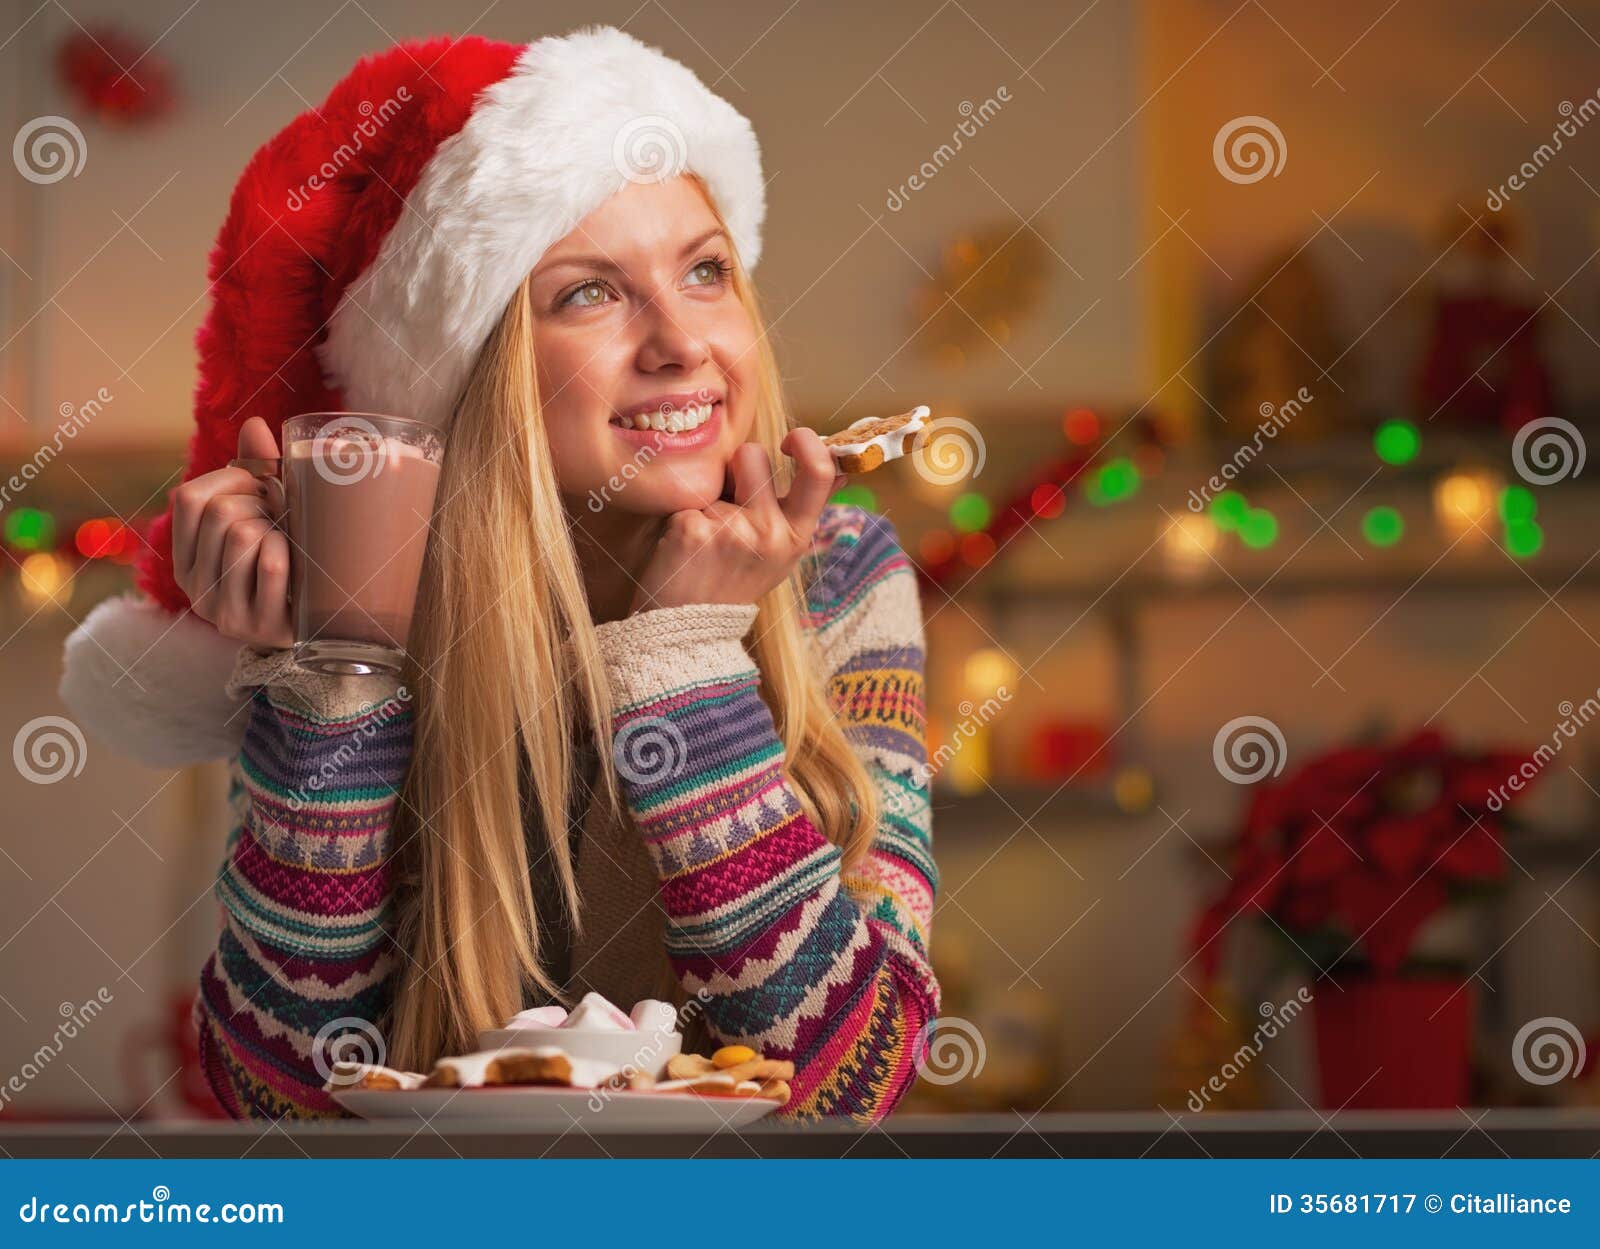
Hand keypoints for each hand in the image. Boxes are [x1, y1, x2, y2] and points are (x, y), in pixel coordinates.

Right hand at [171, 416, 293, 647]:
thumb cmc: (294, 560)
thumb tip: (255, 424)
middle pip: (221, 513)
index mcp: (188, 555)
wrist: (321, 628)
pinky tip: (299, 567)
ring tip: (291, 544)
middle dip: (262, 505)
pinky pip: (272, 564)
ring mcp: (223, 610)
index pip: (190, 497)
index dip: (232, 479)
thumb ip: (259, 472)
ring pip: (244, 535)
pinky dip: (291, 552)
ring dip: (279, 529)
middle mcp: (195, 586)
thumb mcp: (271, 515)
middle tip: (285, 519)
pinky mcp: (256, 626)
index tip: (263, 486)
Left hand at [630, 427, 843, 612]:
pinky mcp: (691, 530)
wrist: (688, 629)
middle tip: (728, 501)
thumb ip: (802, 508)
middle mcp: (769, 533)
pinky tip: (682, 549)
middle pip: (752, 453)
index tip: (788, 442)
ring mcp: (730, 531)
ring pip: (712, 476)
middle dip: (737, 465)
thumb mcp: (781, 552)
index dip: (806, 442)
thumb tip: (841, 466)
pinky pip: (683, 499)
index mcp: (796, 535)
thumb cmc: (733, 581)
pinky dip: (678, 517)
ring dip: (706, 495)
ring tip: (704, 535)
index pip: (819, 470)